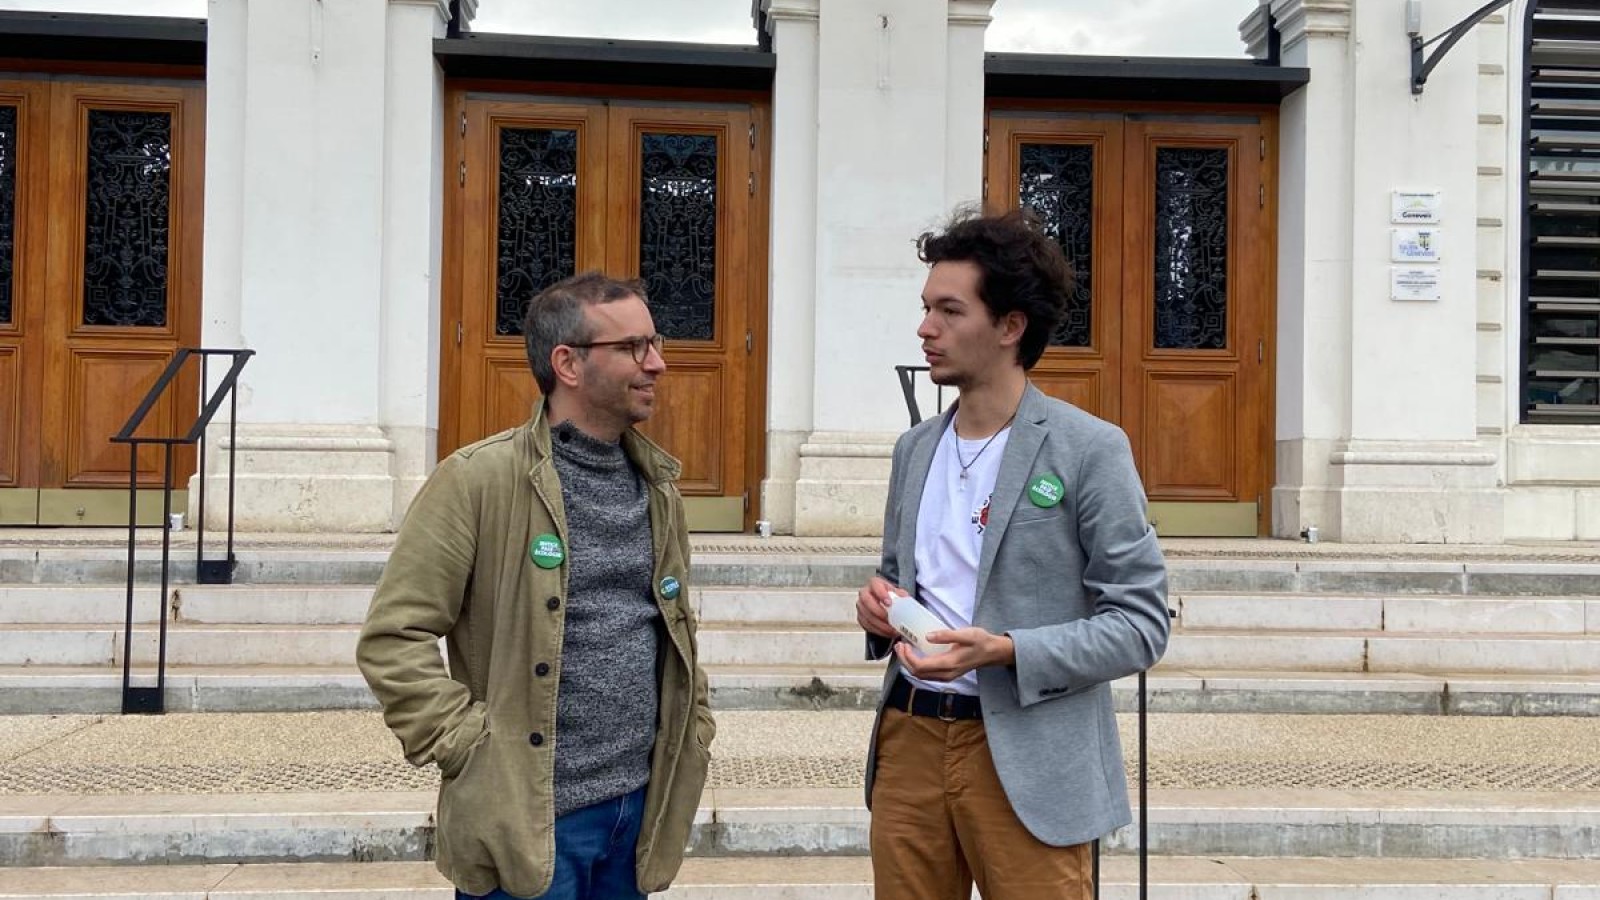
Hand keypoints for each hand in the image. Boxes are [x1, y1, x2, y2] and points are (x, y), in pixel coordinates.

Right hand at [856, 575, 897, 638]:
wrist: (887, 605)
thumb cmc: (892, 597)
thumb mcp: (899, 594)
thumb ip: (901, 596)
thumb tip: (905, 600)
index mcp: (875, 583)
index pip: (875, 585)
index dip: (881, 594)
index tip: (889, 603)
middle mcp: (865, 593)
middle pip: (866, 601)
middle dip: (878, 611)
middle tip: (889, 619)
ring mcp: (861, 606)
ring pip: (866, 615)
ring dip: (879, 624)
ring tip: (891, 629)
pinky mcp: (861, 617)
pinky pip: (866, 625)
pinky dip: (878, 630)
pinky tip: (887, 632)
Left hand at [895, 627, 1014, 681]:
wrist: (992, 653)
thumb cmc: (980, 641)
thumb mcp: (966, 634)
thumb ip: (946, 635)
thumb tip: (927, 637)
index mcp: (949, 664)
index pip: (920, 666)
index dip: (908, 657)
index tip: (903, 644)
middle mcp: (946, 674)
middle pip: (917, 673)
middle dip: (905, 660)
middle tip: (899, 645)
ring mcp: (946, 676)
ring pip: (921, 676)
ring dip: (909, 664)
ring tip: (904, 650)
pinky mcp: (947, 674)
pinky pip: (927, 675)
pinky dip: (917, 666)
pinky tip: (915, 655)